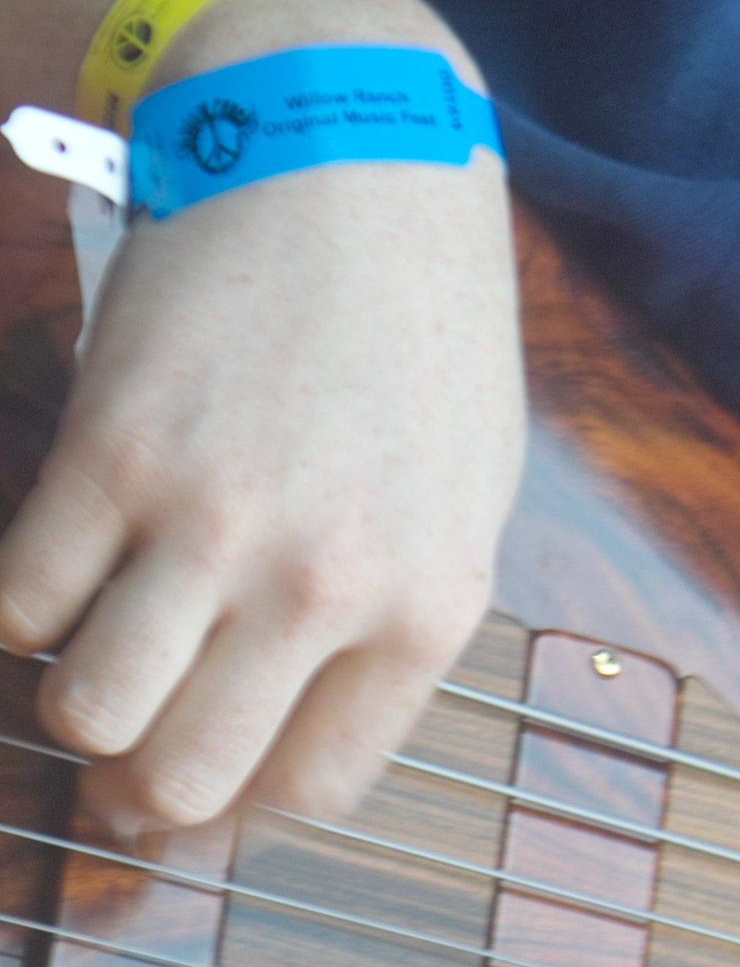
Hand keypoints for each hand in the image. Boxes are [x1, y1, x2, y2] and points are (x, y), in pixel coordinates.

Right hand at [0, 0, 522, 826]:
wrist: (350, 163)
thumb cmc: (421, 333)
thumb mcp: (467, 492)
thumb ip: (395, 613)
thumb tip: (302, 720)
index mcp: (430, 606)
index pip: (312, 787)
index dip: (242, 804)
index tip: (210, 782)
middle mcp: (325, 584)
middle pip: (186, 775)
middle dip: (141, 784)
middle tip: (126, 748)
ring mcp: (213, 522)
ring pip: (85, 709)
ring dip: (74, 698)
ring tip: (97, 649)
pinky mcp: (109, 450)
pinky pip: (20, 599)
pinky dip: (19, 604)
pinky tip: (57, 564)